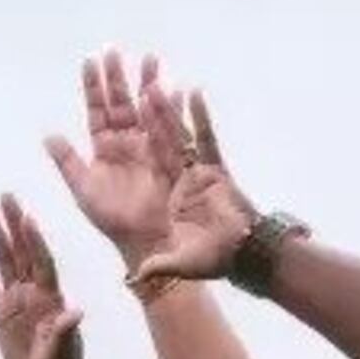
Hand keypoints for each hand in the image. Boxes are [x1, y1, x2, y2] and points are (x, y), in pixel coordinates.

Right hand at [0, 195, 88, 358]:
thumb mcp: (66, 351)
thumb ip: (67, 331)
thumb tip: (75, 312)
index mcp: (51, 296)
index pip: (42, 262)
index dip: (35, 241)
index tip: (27, 217)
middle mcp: (33, 290)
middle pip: (21, 250)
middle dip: (13, 223)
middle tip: (5, 195)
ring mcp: (15, 298)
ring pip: (3, 259)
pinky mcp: (0, 312)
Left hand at [45, 50, 184, 252]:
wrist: (142, 240)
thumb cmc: (112, 220)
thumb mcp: (84, 191)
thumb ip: (68, 163)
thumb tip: (48, 136)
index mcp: (103, 148)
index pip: (97, 111)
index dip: (93, 87)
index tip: (90, 62)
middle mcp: (126, 142)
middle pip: (121, 103)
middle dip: (119, 77)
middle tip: (115, 52)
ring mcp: (148, 146)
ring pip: (146, 109)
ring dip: (149, 84)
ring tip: (150, 59)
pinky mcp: (169, 155)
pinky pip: (172, 126)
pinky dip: (175, 109)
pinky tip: (178, 90)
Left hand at [112, 75, 259, 290]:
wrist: (245, 257)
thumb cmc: (214, 261)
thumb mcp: (176, 263)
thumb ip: (159, 264)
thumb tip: (140, 274)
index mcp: (164, 196)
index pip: (140, 164)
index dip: (125, 141)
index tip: (113, 118)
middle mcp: (178, 181)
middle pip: (155, 142)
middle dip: (143, 117)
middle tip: (129, 88)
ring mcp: (196, 174)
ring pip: (177, 137)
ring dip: (165, 112)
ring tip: (151, 84)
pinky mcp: (216, 170)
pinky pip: (206, 140)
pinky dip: (200, 118)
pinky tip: (193, 94)